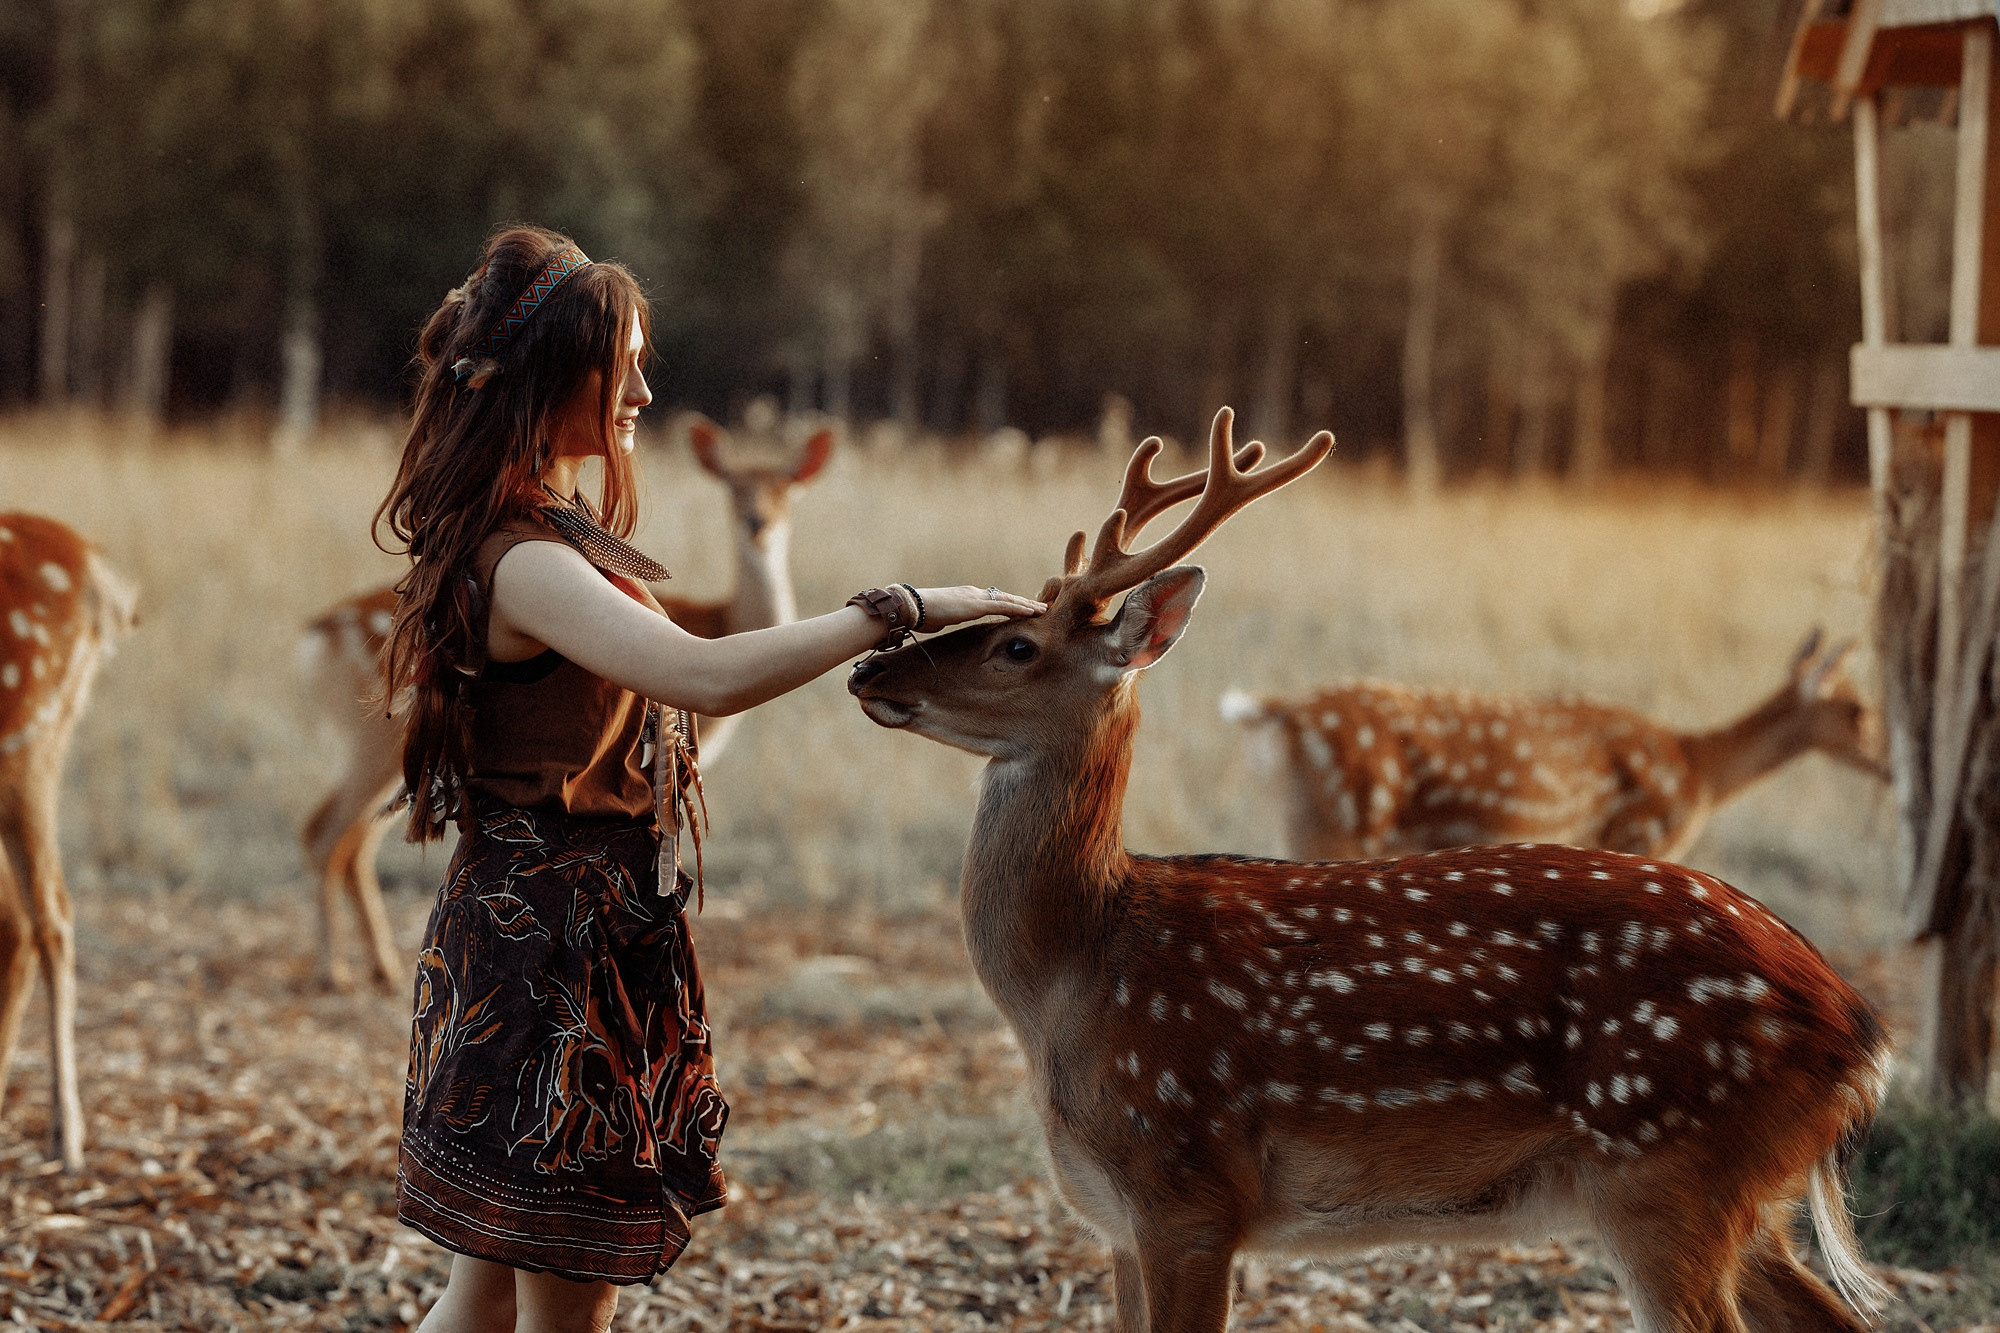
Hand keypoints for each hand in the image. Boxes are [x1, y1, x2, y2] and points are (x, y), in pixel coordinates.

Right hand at [913, 585, 1045, 630]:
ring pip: (1009, 600)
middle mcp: (974, 593)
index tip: (1023, 608)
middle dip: (1024, 603)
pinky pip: (1003, 607)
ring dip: (1027, 606)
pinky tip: (1031, 612)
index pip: (993, 600)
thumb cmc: (920, 614)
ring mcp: (976, 597)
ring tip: (1042, 610)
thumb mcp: (938, 618)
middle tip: (1041, 607)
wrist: (911, 606)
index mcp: (966, 597)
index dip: (1010, 604)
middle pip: (1005, 598)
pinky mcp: (976, 605)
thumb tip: (940, 624)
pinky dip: (1019, 609)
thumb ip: (946, 619)